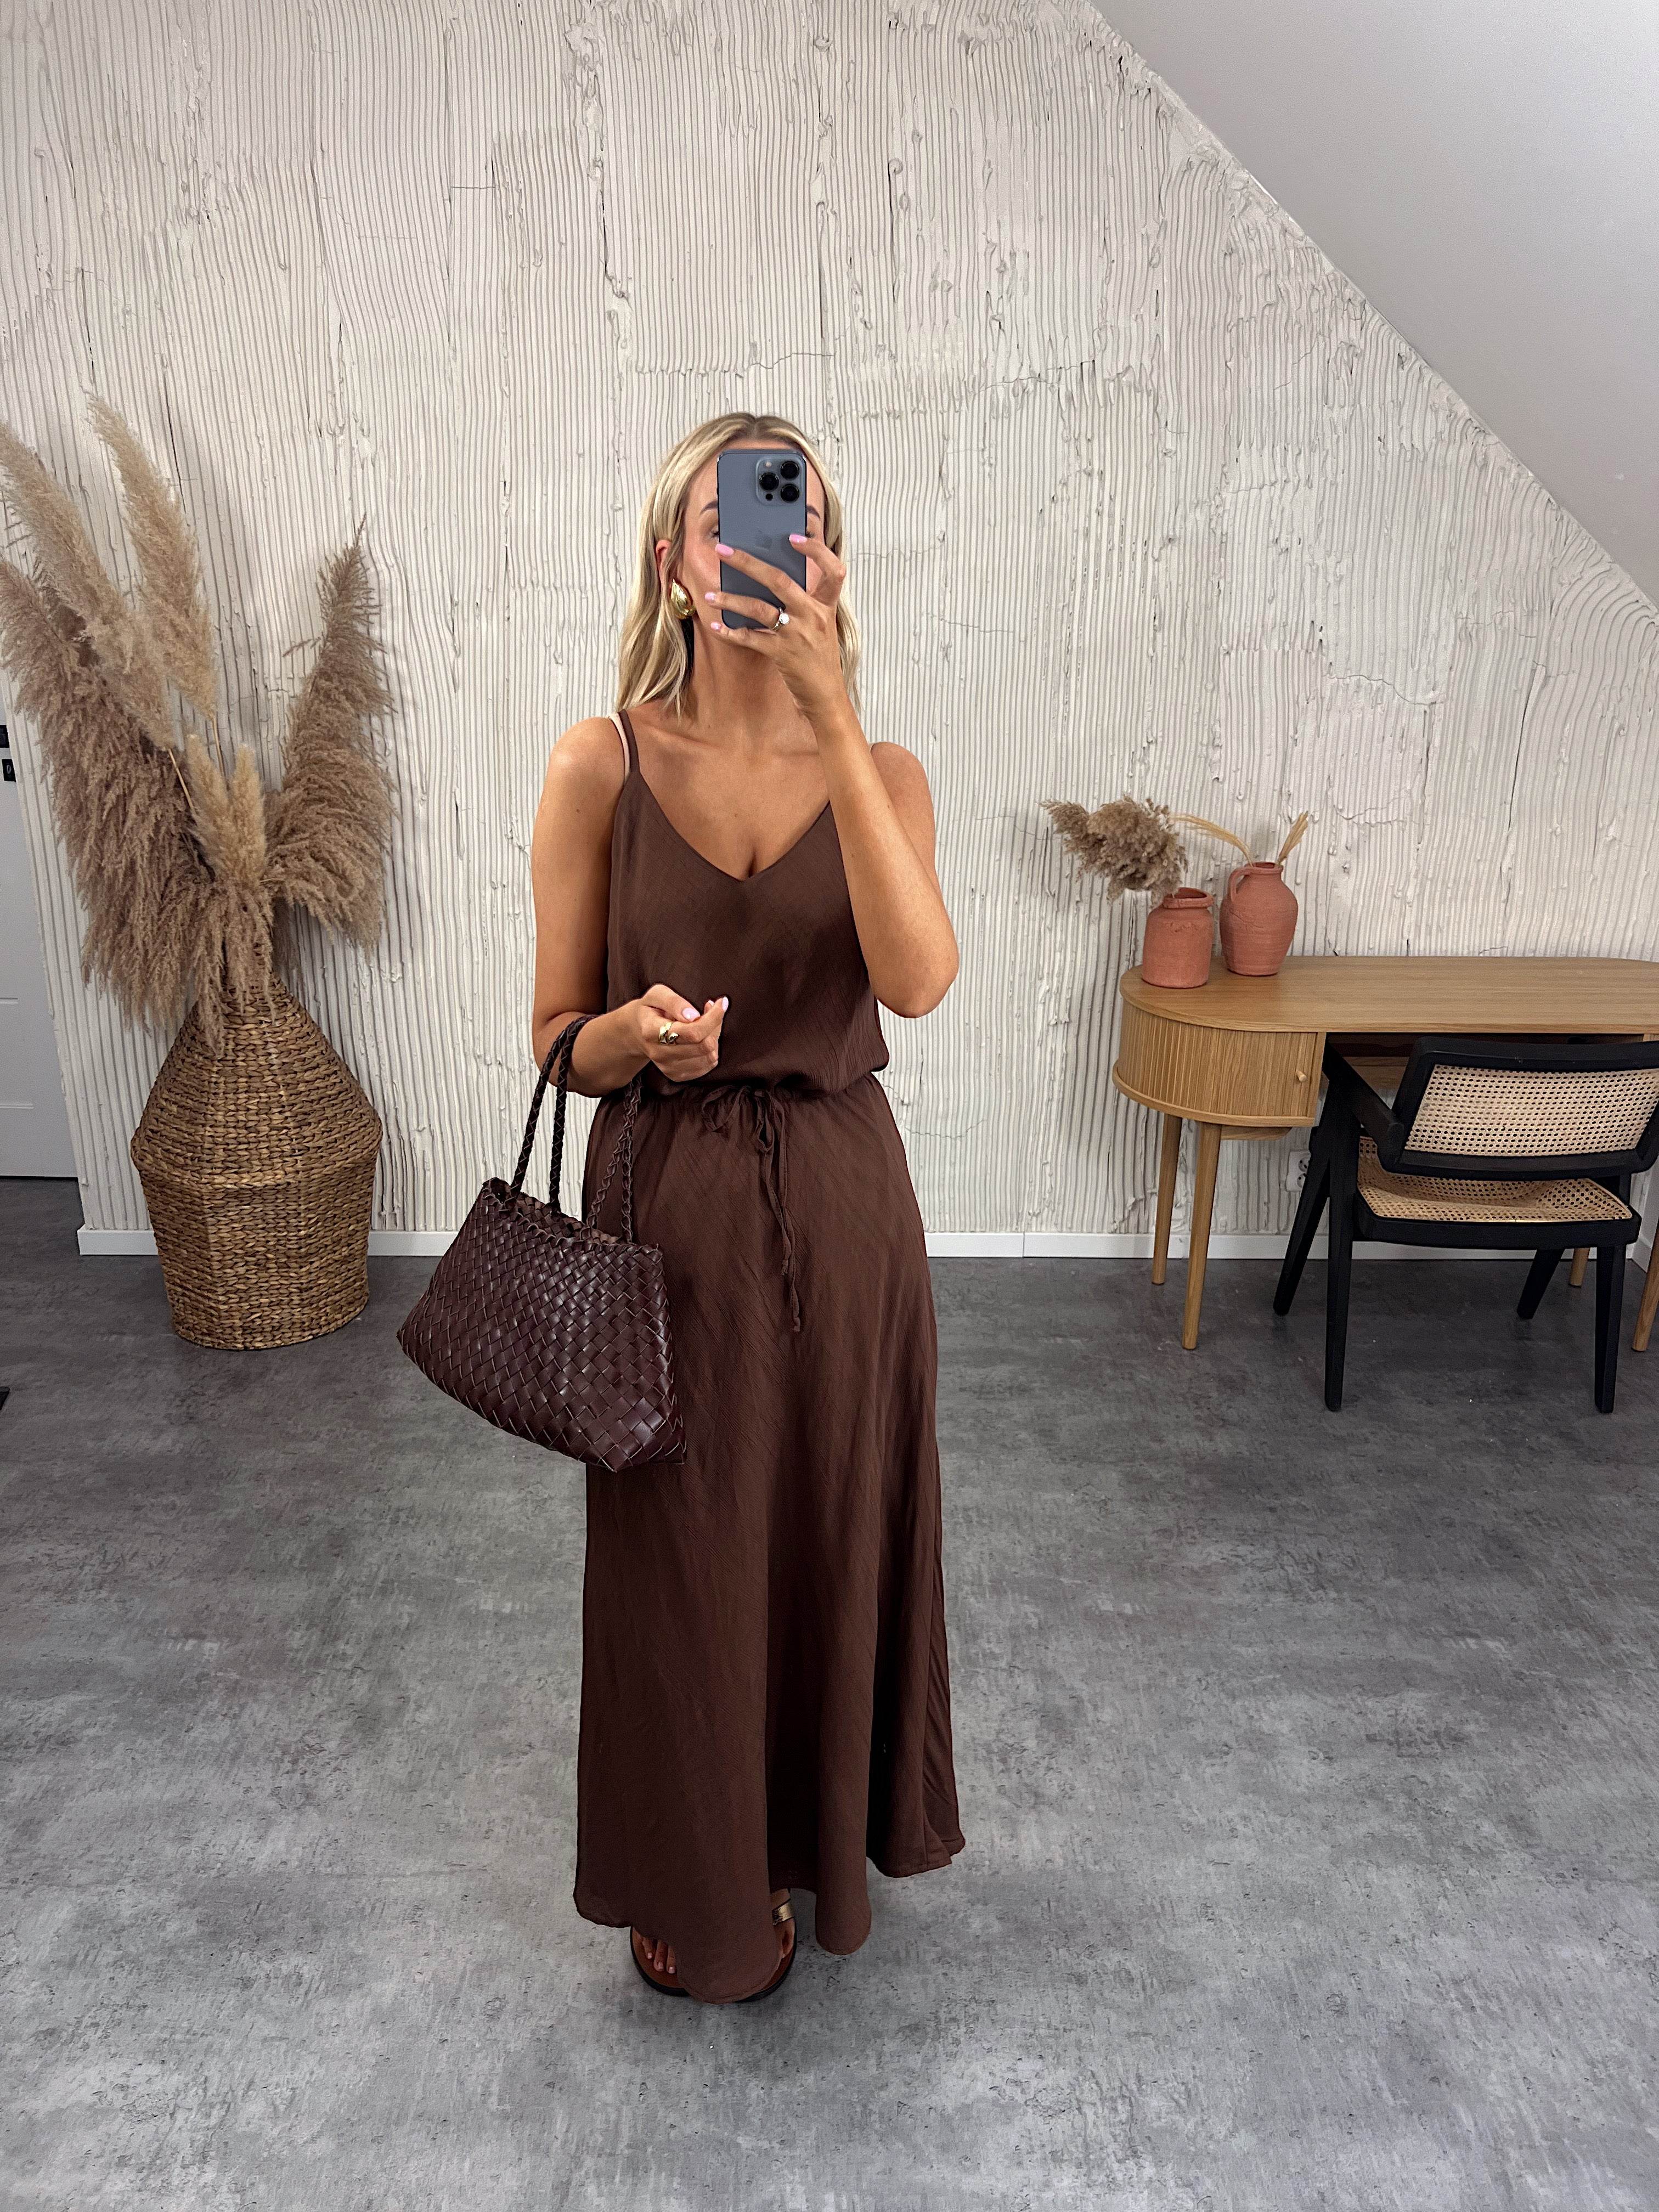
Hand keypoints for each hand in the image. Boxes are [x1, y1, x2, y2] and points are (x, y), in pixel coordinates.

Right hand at [634, 984, 727, 1079]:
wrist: (637, 1031)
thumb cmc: (651, 1009)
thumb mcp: (658, 994)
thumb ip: (675, 1002)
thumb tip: (694, 1016)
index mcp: (652, 1031)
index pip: (692, 1032)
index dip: (713, 1018)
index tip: (721, 1003)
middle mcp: (658, 1053)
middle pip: (704, 1045)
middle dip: (714, 1026)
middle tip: (711, 1011)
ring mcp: (667, 1067)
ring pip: (709, 1056)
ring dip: (714, 1037)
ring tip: (704, 1023)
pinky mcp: (676, 1075)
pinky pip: (707, 1066)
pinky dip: (711, 1050)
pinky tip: (702, 1037)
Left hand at [704, 521, 848, 721]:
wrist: (826, 696)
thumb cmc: (819, 658)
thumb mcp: (821, 626)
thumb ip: (803, 603)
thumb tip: (768, 580)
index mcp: (826, 606)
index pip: (833, 570)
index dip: (815, 550)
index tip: (793, 537)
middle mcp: (813, 616)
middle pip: (779, 580)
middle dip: (747, 562)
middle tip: (723, 550)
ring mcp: (798, 635)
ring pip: (759, 608)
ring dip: (731, 599)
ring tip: (711, 594)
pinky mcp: (783, 654)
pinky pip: (751, 638)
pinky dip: (731, 632)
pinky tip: (717, 626)